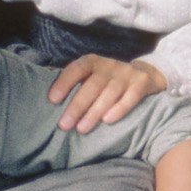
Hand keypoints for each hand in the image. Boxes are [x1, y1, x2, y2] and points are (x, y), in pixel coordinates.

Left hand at [48, 54, 164, 129]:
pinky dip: (119, 109)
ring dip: (94, 111)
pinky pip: (131, 97)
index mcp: (93, 62)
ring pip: (110, 93)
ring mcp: (127, 73)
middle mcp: (109, 65)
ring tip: (82, 129)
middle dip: (77, 105)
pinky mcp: (142, 83)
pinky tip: (107, 120)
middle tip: (64, 125)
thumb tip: (45, 96)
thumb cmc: (107, 81)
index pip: (76, 69)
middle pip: (92, 85)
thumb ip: (73, 83)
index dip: (64, 83)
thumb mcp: (91, 76)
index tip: (52, 100)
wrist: (145, 75)